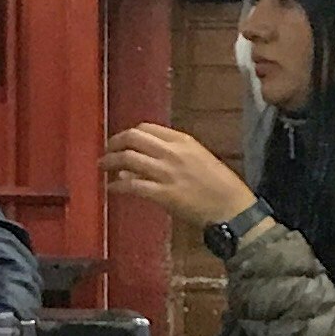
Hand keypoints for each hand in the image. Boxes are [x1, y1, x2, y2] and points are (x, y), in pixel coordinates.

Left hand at [105, 122, 254, 232]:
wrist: (232, 207)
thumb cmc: (219, 184)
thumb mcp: (198, 160)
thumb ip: (169, 157)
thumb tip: (139, 163)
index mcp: (183, 140)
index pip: (147, 127)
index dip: (129, 134)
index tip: (122, 142)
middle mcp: (172, 152)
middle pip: (133, 137)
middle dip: (114, 142)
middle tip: (106, 152)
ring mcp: (166, 173)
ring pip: (128, 159)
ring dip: (109, 162)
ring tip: (102, 167)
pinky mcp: (163, 194)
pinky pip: (132, 186)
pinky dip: (117, 186)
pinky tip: (111, 189)